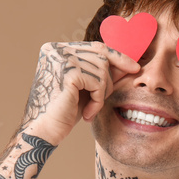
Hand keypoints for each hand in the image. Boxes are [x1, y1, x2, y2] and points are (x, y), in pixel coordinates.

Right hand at [20, 41, 138, 145]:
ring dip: (101, 93)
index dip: (117, 57)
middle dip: (113, 74)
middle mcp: (56, 49)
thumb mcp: (86, 87)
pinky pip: (98, 81)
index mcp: (57, 49)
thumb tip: (130, 62)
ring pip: (102, 68)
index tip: (134, 68)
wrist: (44, 132)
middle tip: (107, 96)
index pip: (95, 47)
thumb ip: (102, 72)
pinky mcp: (68, 71)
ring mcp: (61, 58)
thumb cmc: (64, 112)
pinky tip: (87, 113)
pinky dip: (97, 100)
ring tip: (90, 109)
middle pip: (101, 53)